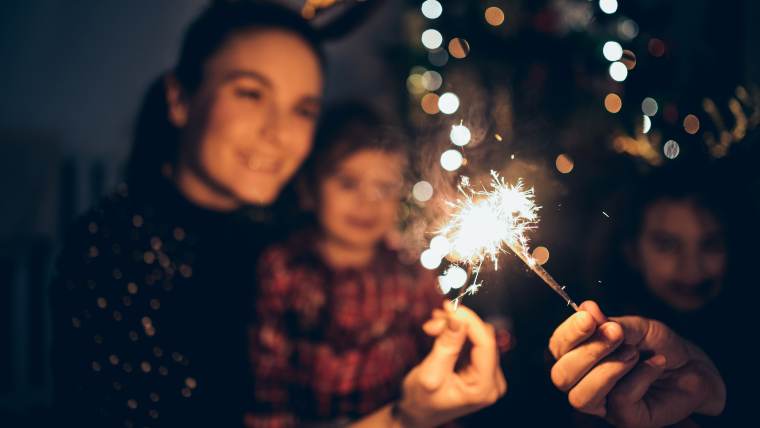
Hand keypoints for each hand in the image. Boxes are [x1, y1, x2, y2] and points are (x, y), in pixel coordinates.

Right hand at [396, 302, 506, 427]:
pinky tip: (439, 330)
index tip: (449, 306)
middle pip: (482, 338)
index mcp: (484, 388)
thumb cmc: (420, 400)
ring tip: (431, 327)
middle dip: (456, 324)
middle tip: (432, 321)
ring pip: (476, 336)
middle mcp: (493, 383)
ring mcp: (489, 376)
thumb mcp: (430, 372)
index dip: (469, 320)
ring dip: (453, 327)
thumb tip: (458, 317)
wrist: (416, 414)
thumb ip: (446, 345)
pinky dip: (455, 333)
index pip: (485, 344)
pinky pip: (473, 342)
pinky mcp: (481, 369)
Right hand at [548, 301, 724, 427]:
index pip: (556, 348)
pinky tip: (655, 364)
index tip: (588, 318)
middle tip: (616, 334)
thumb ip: (609, 322)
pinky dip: (639, 376)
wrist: (693, 367)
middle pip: (561, 376)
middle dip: (587, 353)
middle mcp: (584, 382)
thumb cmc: (659, 346)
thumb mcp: (635, 327)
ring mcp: (602, 404)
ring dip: (608, 370)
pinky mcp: (626, 418)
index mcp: (579, 356)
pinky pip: (619, 401)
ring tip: (634, 352)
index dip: (568, 333)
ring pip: (581, 396)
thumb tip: (585, 307)